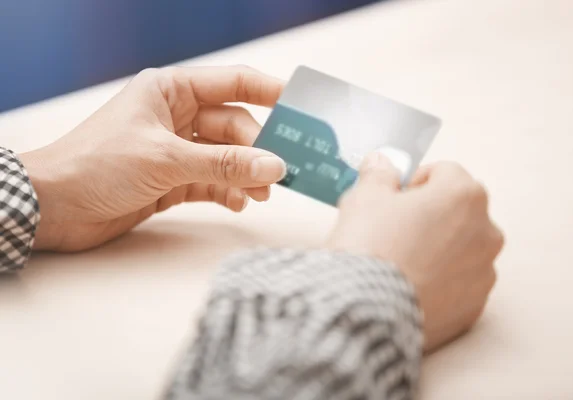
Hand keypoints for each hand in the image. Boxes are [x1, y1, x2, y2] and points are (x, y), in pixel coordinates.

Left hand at [20, 65, 286, 251]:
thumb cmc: (98, 164)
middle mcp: (176, 117)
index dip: (268, 92)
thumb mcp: (167, 159)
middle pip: (234, 127)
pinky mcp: (172, 180)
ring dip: (245, 174)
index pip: (231, 84)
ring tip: (263, 193)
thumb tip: (274, 166)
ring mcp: (175, 150)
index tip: (300, 105)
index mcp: (171, 91)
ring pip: (225, 157)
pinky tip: (239, 202)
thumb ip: (224, 164)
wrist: (55, 206)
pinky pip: (212, 182)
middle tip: (282, 170)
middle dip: (257, 149)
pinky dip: (228, 192)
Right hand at [327, 153, 503, 351]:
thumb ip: (379, 175)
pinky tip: (409, 287)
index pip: (444, 173)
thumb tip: (382, 163)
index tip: (393, 197)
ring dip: (439, 249)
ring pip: (462, 249)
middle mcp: (486, 231)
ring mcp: (484, 272)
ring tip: (401, 263)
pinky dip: (441, 282)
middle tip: (395, 229)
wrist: (366, 310)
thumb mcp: (364, 198)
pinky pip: (459, 285)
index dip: (414, 182)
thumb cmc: (370, 246)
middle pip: (458, 211)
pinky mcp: (474, 307)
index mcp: (463, 195)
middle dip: (432, 215)